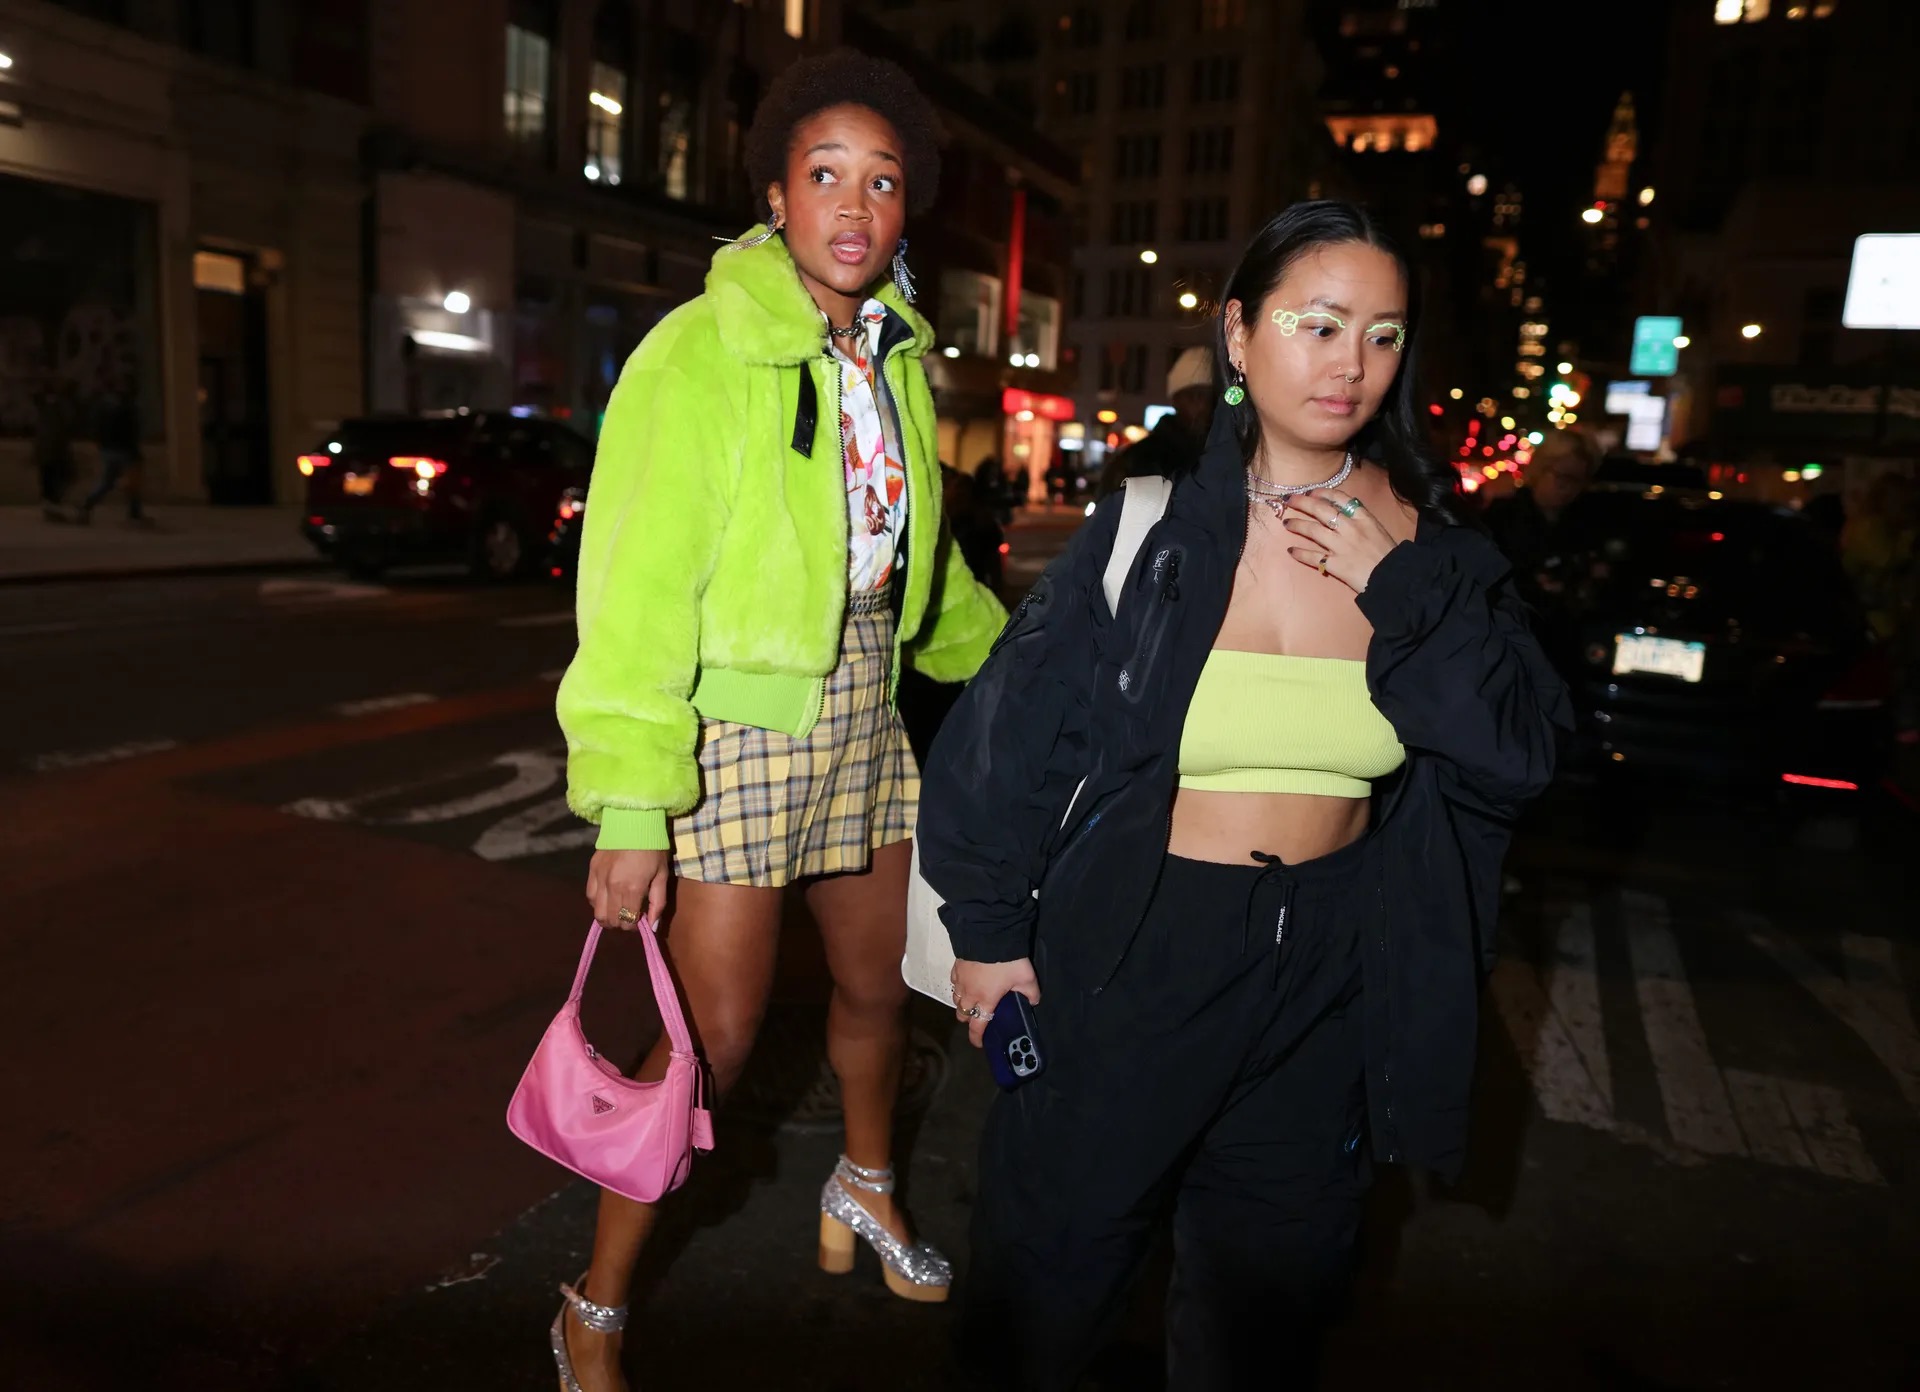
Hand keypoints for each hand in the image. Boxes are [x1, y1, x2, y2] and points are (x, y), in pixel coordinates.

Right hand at [587, 848, 670, 928]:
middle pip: (610, 920)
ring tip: (617, 909)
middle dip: (621, 924)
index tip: (640, 919)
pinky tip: (607, 898)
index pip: (627, 922)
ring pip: (597, 912)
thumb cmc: (653, 849)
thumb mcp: (662, 875)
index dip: (634, 926)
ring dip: (607, 916)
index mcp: (632, 890)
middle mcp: (612, 888)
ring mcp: (599, 879)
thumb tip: (652, 926)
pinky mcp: (591, 870)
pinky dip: (598, 902)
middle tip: (629, 915)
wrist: (634, 822)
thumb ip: (657, 903)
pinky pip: (590, 896)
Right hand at [951, 957, 1040, 1048]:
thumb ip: (1031, 993)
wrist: (988, 935)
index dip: (977, 1038)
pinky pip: (954, 982)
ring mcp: (960, 980)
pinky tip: (967, 982)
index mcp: (986, 1000)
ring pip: (956, 1000)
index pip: (978, 1026)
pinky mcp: (956, 967)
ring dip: (963, 1003)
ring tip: (973, 999)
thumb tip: (1033, 1002)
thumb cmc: (1007, 960)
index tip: (979, 1043)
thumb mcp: (1027, 978)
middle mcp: (970, 994)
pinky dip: (959, 986)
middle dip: (969, 1019)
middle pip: (963, 1015)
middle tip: (979, 1015)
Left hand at [1278, 487, 1398, 594]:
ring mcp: (1342, 546)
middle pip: (1321, 510)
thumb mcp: (1378, 529)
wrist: (1395, 577)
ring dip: (1297, 525)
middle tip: (1289, 500)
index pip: (1340, 498)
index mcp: (1363, 518)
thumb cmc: (1389, 554)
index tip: (1310, 492)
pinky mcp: (1336, 565)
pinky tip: (1291, 551)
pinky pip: (1313, 557)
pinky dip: (1300, 553)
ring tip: (1287, 523)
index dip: (1322, 493)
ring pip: (1313, 530)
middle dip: (1302, 503)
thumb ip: (1361, 520)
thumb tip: (1343, 514)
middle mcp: (1350, 528)